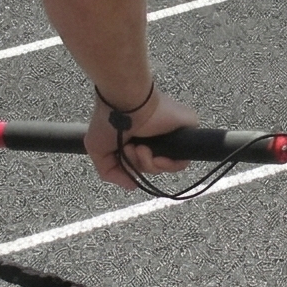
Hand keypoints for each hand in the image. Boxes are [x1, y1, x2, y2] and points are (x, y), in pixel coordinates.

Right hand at [86, 87, 201, 192]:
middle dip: (138, 164)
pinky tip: (155, 155)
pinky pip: (183, 160)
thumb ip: (110, 172)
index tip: (125, 155)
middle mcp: (156, 136)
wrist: (125, 101)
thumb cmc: (108, 118)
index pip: (143, 163)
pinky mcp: (187, 129)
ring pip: (167, 166)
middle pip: (153, 167)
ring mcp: (172, 134)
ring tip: (139, 148)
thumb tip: (131, 185)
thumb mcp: (98, 150)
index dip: (133, 167)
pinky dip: (168, 164)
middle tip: (130, 149)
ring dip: (149, 164)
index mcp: (139, 138)